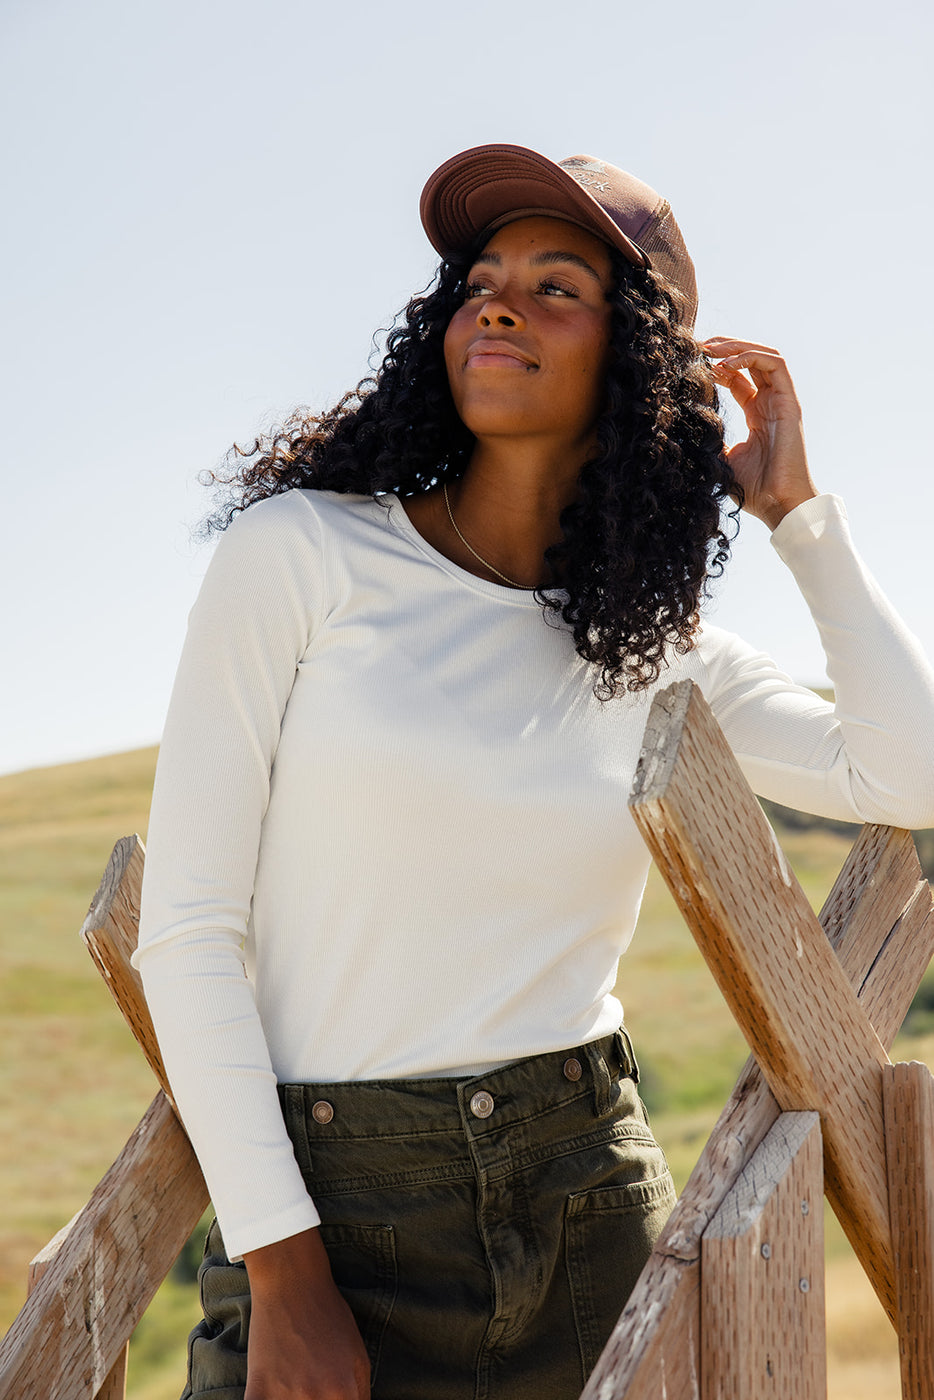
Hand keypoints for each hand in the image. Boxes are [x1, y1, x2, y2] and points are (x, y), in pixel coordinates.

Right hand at [243, 1228, 370, 1398]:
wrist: (292, 1284)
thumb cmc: (328, 1316)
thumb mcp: (359, 1357)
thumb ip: (358, 1394)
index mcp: (345, 1393)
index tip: (327, 1395)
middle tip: (308, 1382)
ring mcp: (285, 1399)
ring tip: (291, 1380)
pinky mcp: (258, 1393)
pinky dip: (264, 1399)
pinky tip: (268, 1390)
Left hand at [703, 337, 818, 529]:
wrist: (778, 503)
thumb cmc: (754, 489)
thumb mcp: (722, 459)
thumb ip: (710, 440)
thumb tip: (684, 429)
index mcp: (756, 414)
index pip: (738, 377)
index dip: (716, 365)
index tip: (692, 362)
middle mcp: (770, 403)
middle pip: (750, 360)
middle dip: (725, 348)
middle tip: (699, 345)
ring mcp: (782, 401)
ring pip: (764, 355)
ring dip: (736, 346)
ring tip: (710, 348)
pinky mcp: (790, 402)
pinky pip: (775, 365)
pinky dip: (751, 356)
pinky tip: (727, 363)